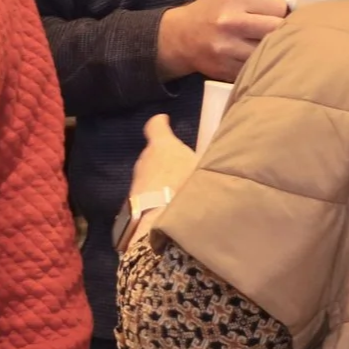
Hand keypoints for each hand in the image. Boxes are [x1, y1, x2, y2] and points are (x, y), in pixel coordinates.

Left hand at [122, 115, 197, 248]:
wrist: (159, 227)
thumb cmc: (185, 190)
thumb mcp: (205, 170)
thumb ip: (206, 161)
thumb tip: (218, 157)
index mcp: (162, 146)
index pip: (155, 125)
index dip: (160, 123)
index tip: (165, 121)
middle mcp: (144, 161)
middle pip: (153, 154)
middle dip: (166, 160)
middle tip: (184, 170)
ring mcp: (135, 184)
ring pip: (149, 177)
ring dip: (161, 183)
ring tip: (179, 197)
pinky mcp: (130, 206)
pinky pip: (147, 198)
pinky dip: (157, 201)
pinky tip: (171, 213)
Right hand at [157, 0, 292, 80]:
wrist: (181, 36)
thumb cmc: (216, 8)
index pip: (279, 5)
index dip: (283, 9)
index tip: (277, 13)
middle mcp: (229, 21)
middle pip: (277, 28)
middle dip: (281, 28)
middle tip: (275, 29)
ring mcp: (227, 48)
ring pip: (269, 50)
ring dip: (273, 47)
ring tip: (266, 42)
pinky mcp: (226, 69)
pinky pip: (257, 67)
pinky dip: (260, 62)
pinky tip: (254, 55)